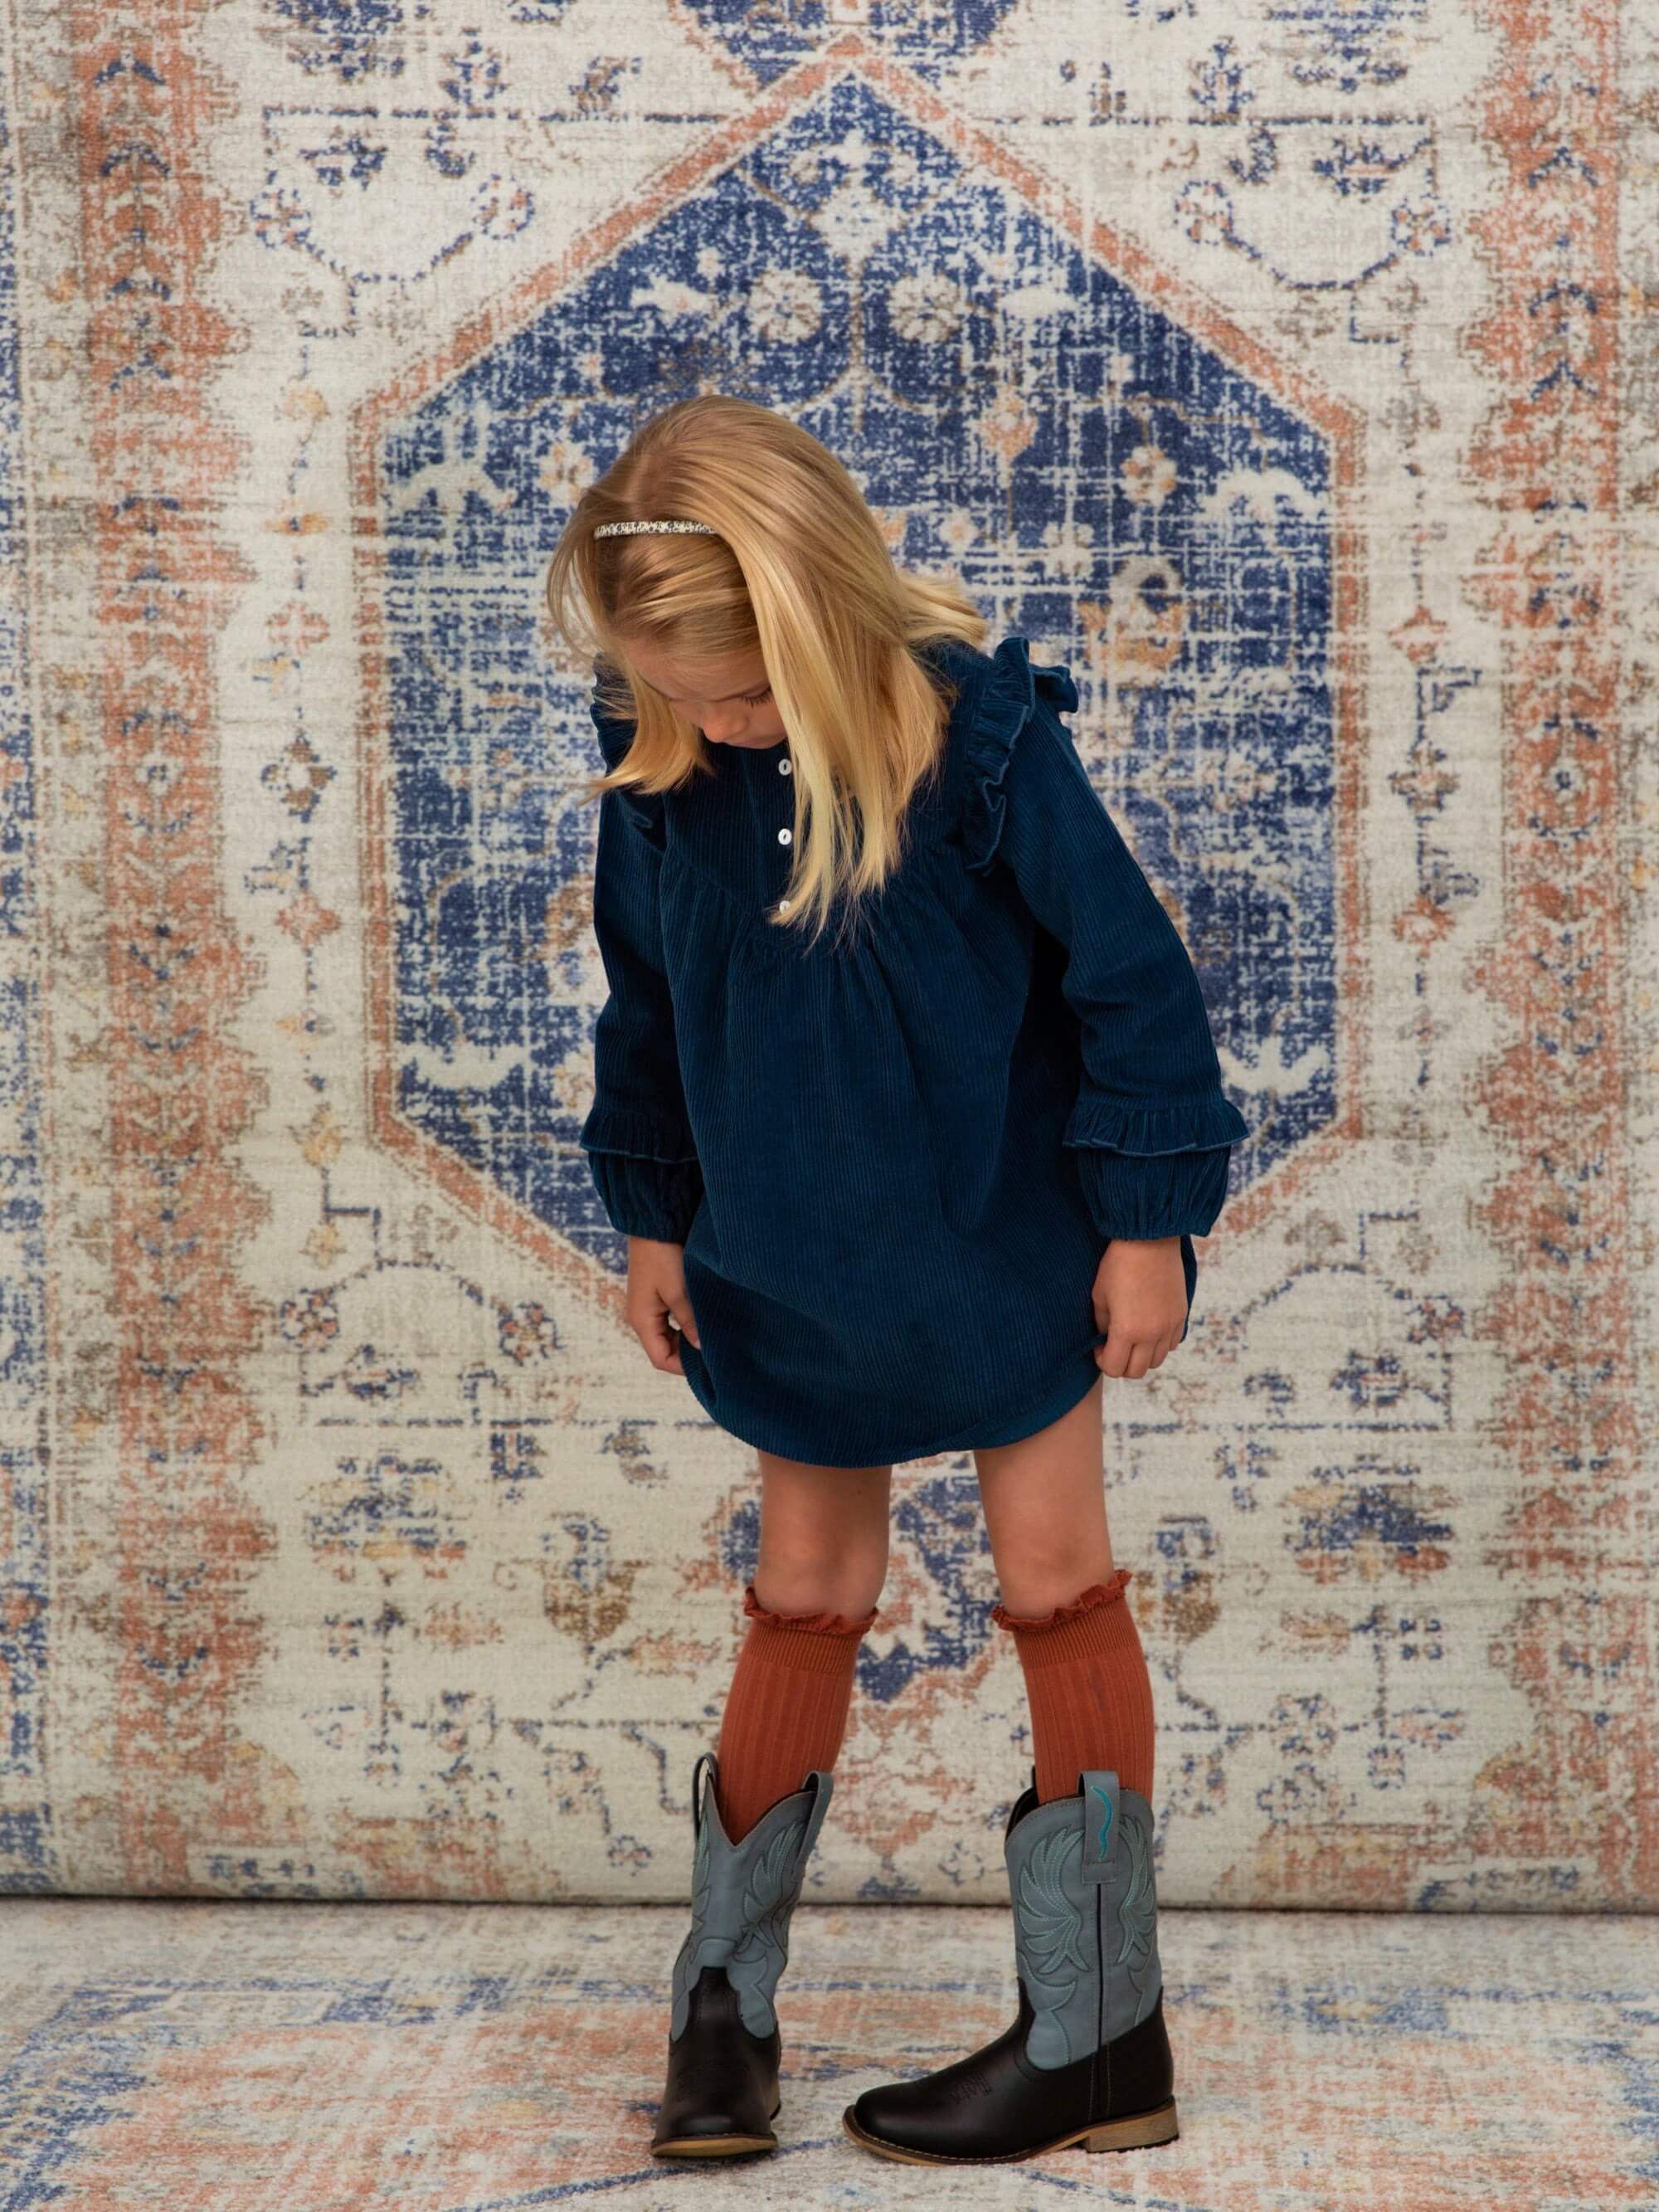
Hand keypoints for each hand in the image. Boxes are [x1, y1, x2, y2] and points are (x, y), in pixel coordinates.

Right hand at [625, 1236, 701, 1374]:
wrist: (653, 1226)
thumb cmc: (662, 1256)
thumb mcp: (678, 1291)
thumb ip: (689, 1321)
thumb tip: (701, 1348)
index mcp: (642, 1321)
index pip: (660, 1359)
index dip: (683, 1366)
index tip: (709, 1363)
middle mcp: (642, 1318)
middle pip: (664, 1350)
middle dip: (687, 1354)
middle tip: (715, 1351)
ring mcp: (648, 1308)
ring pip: (668, 1337)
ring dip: (687, 1339)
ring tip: (712, 1337)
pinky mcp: (656, 1298)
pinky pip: (670, 1322)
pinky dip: (685, 1326)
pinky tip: (702, 1322)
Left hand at [1091, 1236, 1185, 1379]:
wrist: (1150, 1240)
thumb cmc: (1118, 1265)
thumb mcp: (1099, 1296)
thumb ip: (1102, 1325)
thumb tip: (1105, 1340)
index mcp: (1127, 1330)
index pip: (1114, 1368)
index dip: (1103, 1361)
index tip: (1100, 1347)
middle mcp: (1151, 1334)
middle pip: (1137, 1371)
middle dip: (1122, 1364)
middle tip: (1114, 1347)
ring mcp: (1169, 1326)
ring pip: (1157, 1361)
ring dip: (1142, 1356)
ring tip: (1132, 1337)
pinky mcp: (1181, 1316)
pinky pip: (1171, 1344)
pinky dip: (1159, 1344)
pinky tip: (1149, 1328)